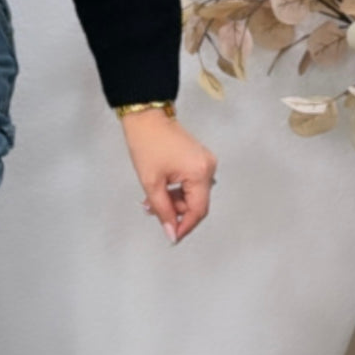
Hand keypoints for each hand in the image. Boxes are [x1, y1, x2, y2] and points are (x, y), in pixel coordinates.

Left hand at [119, 110, 217, 244]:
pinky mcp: (198, 159)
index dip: (185, 226)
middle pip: (196, 203)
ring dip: (173, 201)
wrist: (146, 117)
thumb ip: (162, 210)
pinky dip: (176, 190)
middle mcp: (208, 168)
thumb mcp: (152, 183)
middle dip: (174, 211)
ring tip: (151, 199)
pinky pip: (191, 183)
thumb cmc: (147, 143)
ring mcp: (205, 162)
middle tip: (152, 211)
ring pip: (192, 194)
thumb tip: (171, 232)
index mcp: (200, 173)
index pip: (198, 210)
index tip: (172, 237)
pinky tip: (160, 189)